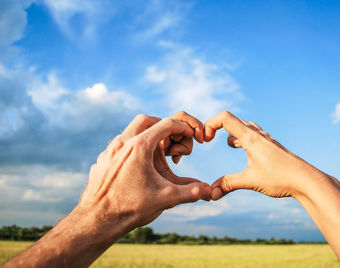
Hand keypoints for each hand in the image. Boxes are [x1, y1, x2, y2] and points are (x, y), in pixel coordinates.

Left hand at [79, 112, 210, 233]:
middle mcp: (122, 143)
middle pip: (145, 119)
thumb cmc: (130, 208)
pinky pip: (119, 145)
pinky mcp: (102, 160)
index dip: (183, 128)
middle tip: (172, 138)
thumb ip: (190, 191)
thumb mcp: (166, 199)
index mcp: (140, 147)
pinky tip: (137, 165)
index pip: (166, 124)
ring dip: (145, 135)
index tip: (191, 136)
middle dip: (162, 125)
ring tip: (156, 152)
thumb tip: (209, 190)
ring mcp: (109, 151)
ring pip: (129, 131)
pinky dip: (132, 147)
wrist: (96, 221)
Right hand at [204, 111, 329, 199]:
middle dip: (217, 128)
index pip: (225, 118)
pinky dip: (243, 137)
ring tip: (230, 145)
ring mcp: (266, 139)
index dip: (210, 124)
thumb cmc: (280, 178)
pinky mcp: (271, 146)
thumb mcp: (250, 181)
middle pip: (232, 119)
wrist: (307, 180)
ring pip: (244, 126)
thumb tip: (211, 193)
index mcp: (250, 138)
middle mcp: (258, 134)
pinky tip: (245, 151)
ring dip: (232, 132)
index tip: (206, 141)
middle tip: (209, 140)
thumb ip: (228, 184)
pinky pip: (253, 133)